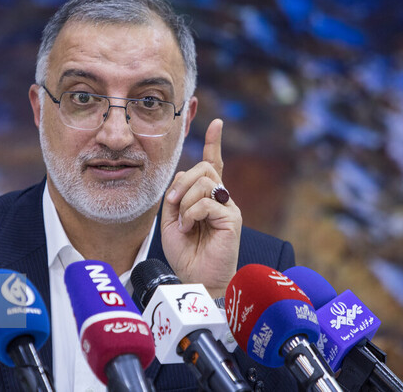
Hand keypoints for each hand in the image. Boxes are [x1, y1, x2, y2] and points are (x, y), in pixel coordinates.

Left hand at [161, 119, 241, 297]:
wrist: (196, 280)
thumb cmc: (185, 253)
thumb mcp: (170, 220)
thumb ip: (175, 197)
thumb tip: (182, 178)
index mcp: (207, 197)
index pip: (214, 164)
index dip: (215, 143)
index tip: (217, 123)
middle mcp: (221, 198)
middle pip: (204, 168)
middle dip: (183, 181)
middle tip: (172, 204)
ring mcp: (228, 207)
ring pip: (205, 181)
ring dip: (185, 199)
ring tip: (182, 222)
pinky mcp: (232, 219)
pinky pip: (207, 201)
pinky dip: (190, 213)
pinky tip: (188, 228)